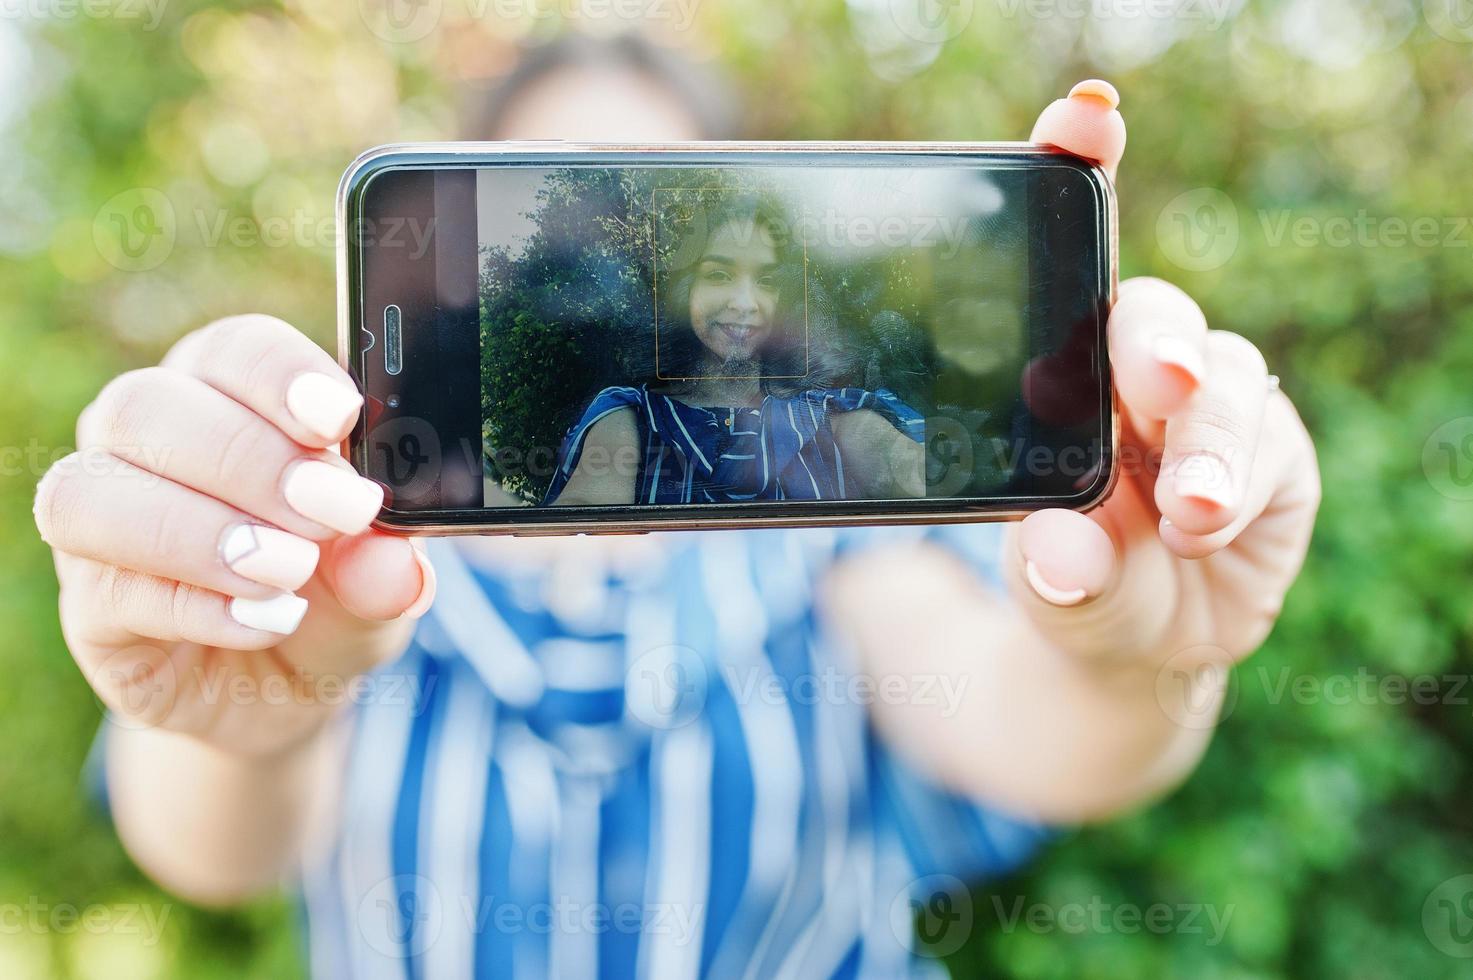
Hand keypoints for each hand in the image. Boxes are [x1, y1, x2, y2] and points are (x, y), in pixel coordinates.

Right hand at [34, 314, 434, 757]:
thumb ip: (388, 565)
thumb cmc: (333, 597)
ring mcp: (103, 523)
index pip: (232, 349)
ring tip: (290, 572)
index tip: (338, 417)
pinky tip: (266, 620)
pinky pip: (111, 590)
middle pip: (149, 406)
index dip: (279, 374)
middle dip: (249, 459)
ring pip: (93, 492)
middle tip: (331, 512)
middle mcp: (144, 442)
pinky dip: (197, 608)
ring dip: (202, 532)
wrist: (290, 689)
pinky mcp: (89, 609)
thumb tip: (394, 561)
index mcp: (226, 395)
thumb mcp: (382, 580)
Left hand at [1010, 80, 1320, 674]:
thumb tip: (1062, 551)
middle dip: (1154, 338)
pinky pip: (1268, 448)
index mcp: (1058, 365)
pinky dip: (1239, 487)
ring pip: (1223, 379)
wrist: (1136, 648)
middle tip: (1152, 384)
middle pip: (1153, 312)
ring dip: (1208, 442)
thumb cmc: (1076, 585)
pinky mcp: (1272, 453)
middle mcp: (1134, 371)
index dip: (1079, 170)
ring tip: (1187, 513)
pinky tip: (1207, 528)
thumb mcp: (1049, 587)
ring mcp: (1209, 407)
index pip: (1068, 252)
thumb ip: (1056, 575)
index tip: (1079, 120)